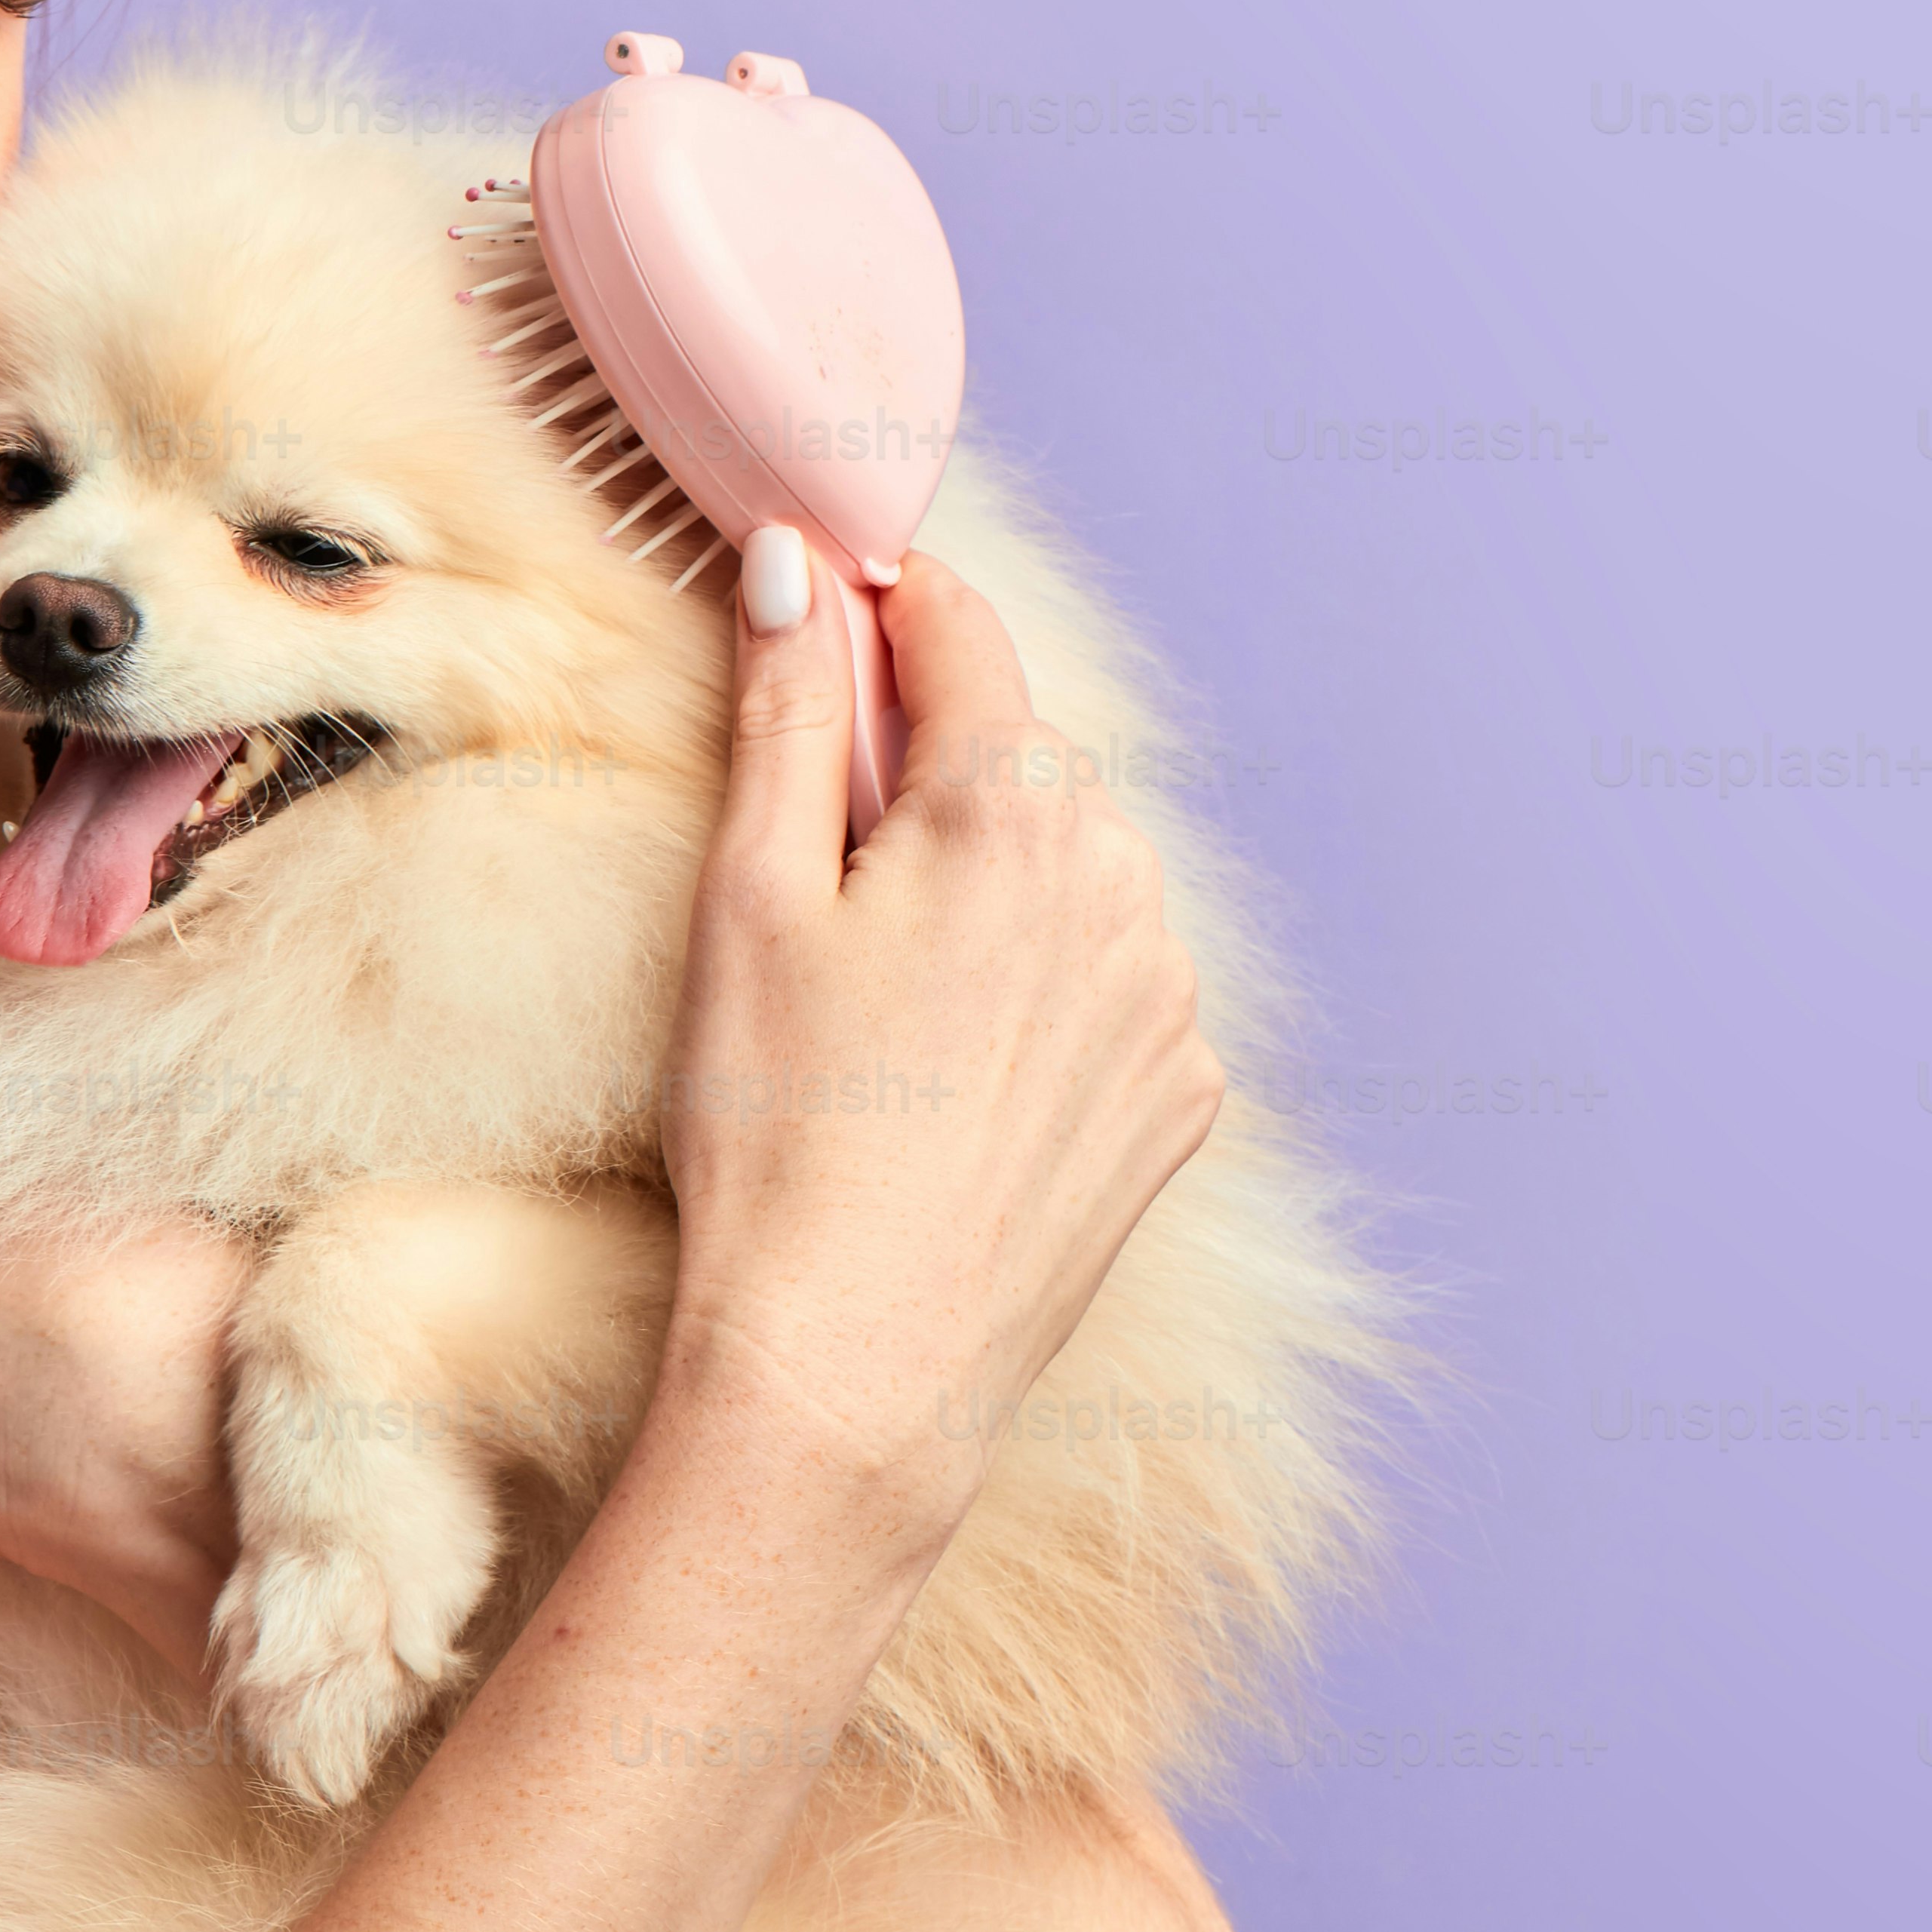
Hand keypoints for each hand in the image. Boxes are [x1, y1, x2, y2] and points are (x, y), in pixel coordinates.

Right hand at [647, 536, 1222, 1561]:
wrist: (855, 1367)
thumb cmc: (778, 1132)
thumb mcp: (749, 898)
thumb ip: (787, 709)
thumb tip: (796, 565)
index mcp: (1014, 808)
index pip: (959, 630)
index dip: (880, 605)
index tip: (821, 606)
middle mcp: (1124, 882)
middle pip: (1020, 755)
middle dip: (927, 769)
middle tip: (816, 865)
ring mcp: (1169, 996)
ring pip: (1074, 867)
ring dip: (994, 878)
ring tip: (883, 996)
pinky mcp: (1181, 1095)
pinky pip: (1113, 981)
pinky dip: (1044, 985)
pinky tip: (952, 1067)